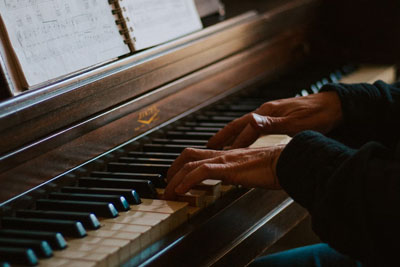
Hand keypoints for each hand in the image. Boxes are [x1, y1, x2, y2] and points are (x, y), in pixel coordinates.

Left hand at [164, 146, 283, 199]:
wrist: (288, 161)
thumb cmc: (276, 166)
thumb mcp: (252, 170)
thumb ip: (241, 173)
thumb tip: (236, 180)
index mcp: (227, 154)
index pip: (199, 154)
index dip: (184, 164)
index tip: (177, 176)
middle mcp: (222, 154)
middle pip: (188, 155)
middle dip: (172, 169)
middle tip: (166, 182)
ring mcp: (224, 159)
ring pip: (189, 163)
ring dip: (175, 178)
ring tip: (168, 192)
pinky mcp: (228, 168)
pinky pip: (201, 172)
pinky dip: (187, 181)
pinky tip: (181, 190)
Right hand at [207, 91, 341, 148]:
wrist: (335, 106)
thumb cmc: (318, 115)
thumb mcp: (296, 123)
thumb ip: (272, 124)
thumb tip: (251, 121)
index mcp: (269, 113)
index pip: (245, 129)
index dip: (232, 142)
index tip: (219, 153)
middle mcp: (266, 111)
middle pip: (239, 124)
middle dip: (223, 136)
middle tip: (209, 146)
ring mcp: (271, 113)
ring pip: (245, 125)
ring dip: (232, 135)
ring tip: (221, 145)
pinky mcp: (277, 117)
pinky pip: (254, 127)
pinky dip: (244, 134)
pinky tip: (244, 140)